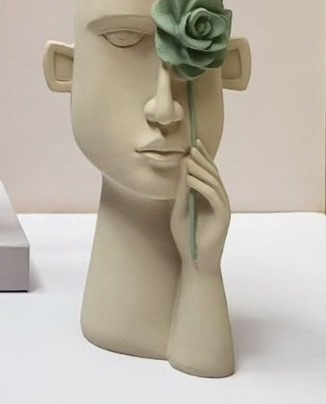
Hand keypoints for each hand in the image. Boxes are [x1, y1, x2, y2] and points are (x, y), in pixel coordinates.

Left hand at [170, 141, 229, 272]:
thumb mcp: (180, 207)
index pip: (208, 172)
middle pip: (213, 174)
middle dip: (203, 159)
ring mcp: (222, 208)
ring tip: (189, 159)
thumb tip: (183, 165)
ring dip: (201, 170)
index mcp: (209, 196)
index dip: (202, 157)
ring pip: (214, 183)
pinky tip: (191, 180)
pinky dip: (202, 187)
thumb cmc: (186, 235)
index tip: (194, 143)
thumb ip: (182, 189)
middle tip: (192, 146)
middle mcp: (219, 200)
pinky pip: (214, 197)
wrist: (194, 260)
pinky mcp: (223, 217)